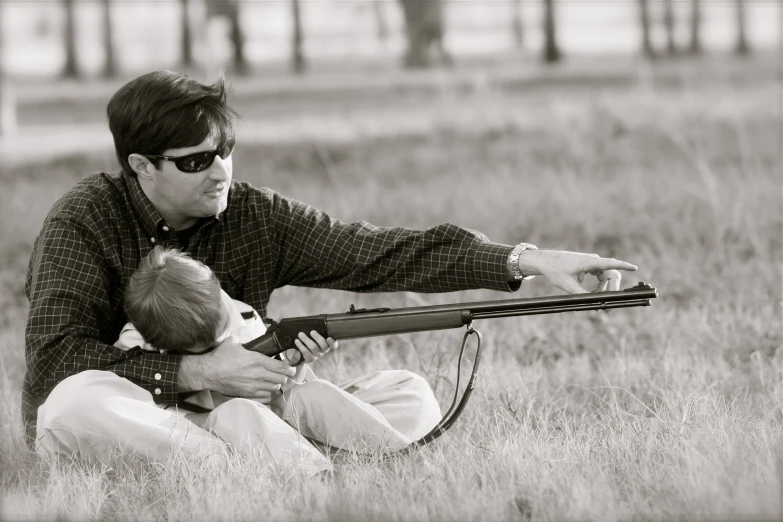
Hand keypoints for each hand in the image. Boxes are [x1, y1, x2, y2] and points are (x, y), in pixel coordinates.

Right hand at [178, 335, 295, 402]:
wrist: (208, 372)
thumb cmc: (220, 357)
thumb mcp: (234, 342)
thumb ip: (245, 341)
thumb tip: (248, 340)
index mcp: (257, 360)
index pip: (281, 367)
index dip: (289, 368)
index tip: (292, 369)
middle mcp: (258, 374)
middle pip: (281, 379)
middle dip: (284, 377)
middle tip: (284, 375)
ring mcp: (253, 386)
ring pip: (274, 388)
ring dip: (276, 385)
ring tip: (275, 381)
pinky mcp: (247, 394)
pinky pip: (265, 397)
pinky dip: (268, 394)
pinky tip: (266, 390)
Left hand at [295, 331, 337, 363]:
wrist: (305, 355)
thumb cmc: (312, 342)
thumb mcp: (316, 339)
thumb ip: (318, 333)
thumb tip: (313, 323)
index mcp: (327, 344)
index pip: (334, 345)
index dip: (333, 342)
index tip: (329, 338)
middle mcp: (323, 350)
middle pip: (323, 345)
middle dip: (317, 337)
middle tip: (312, 331)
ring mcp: (317, 355)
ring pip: (313, 347)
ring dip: (306, 339)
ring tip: (300, 334)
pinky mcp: (310, 358)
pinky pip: (305, 352)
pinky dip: (300, 345)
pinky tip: (297, 341)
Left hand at [518, 249, 636, 293]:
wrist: (546, 261)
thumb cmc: (556, 271)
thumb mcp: (568, 286)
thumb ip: (582, 295)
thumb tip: (594, 303)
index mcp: (589, 262)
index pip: (610, 263)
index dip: (624, 266)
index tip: (634, 268)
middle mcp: (593, 260)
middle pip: (611, 273)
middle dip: (612, 287)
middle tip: (608, 300)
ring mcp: (591, 262)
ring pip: (606, 275)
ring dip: (604, 287)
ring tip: (594, 297)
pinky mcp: (589, 265)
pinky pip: (600, 275)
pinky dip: (599, 284)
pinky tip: (593, 292)